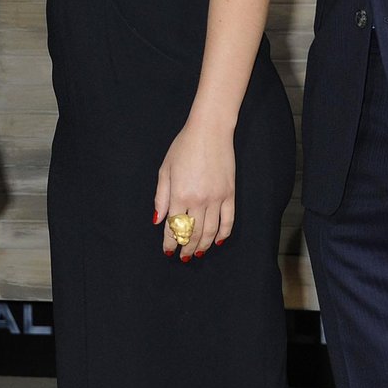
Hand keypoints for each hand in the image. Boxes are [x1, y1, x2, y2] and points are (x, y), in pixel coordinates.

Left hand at [153, 116, 236, 260]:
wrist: (210, 131)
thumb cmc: (184, 147)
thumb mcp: (165, 169)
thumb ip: (161, 197)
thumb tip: (158, 220)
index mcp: (179, 195)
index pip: (174, 227)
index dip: (170, 242)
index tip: (168, 251)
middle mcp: (198, 200)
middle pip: (192, 233)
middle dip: (186, 247)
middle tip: (183, 257)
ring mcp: (216, 198)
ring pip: (210, 231)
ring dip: (203, 245)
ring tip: (197, 253)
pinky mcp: (230, 194)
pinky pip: (228, 220)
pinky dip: (223, 234)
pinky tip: (218, 242)